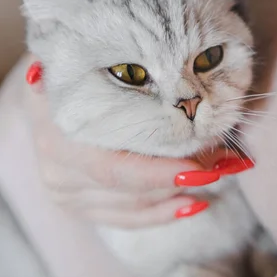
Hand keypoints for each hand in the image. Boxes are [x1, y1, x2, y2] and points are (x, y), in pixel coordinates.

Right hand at [0, 56, 253, 228]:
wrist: (47, 94)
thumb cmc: (70, 70)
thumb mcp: (70, 57)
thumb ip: (70, 59)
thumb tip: (50, 71)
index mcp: (56, 136)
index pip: (113, 169)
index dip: (160, 172)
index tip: (206, 166)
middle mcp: (58, 171)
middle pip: (130, 190)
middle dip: (184, 178)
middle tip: (228, 162)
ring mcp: (66, 192)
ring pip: (134, 208)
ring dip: (181, 193)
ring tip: (221, 172)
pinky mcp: (78, 204)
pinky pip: (126, 220)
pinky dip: (163, 212)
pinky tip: (194, 202)